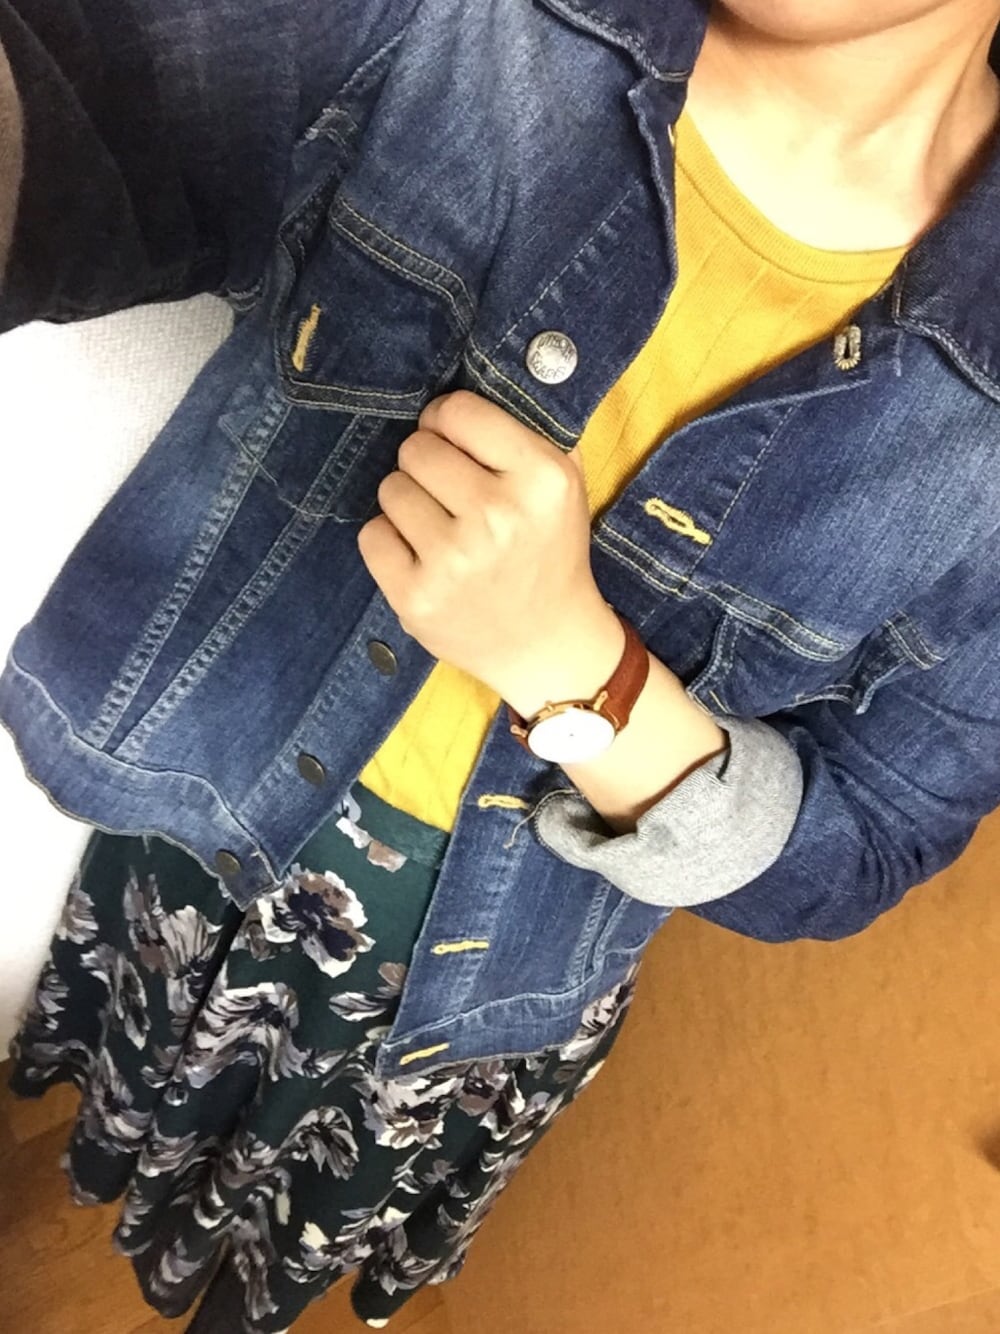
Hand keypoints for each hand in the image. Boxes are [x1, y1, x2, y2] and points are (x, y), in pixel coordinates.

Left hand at [356, 390, 619, 704]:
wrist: (547, 643)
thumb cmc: (549, 551)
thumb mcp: (563, 483)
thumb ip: (521, 430)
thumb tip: (458, 380)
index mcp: (541, 479)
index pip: (457, 412)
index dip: (446, 422)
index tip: (454, 443)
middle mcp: (498, 516)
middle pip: (416, 448)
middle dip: (427, 465)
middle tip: (451, 495)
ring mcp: (454, 560)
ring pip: (390, 489)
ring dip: (408, 504)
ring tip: (440, 528)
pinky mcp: (416, 597)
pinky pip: (372, 535)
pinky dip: (390, 542)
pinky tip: (422, 558)